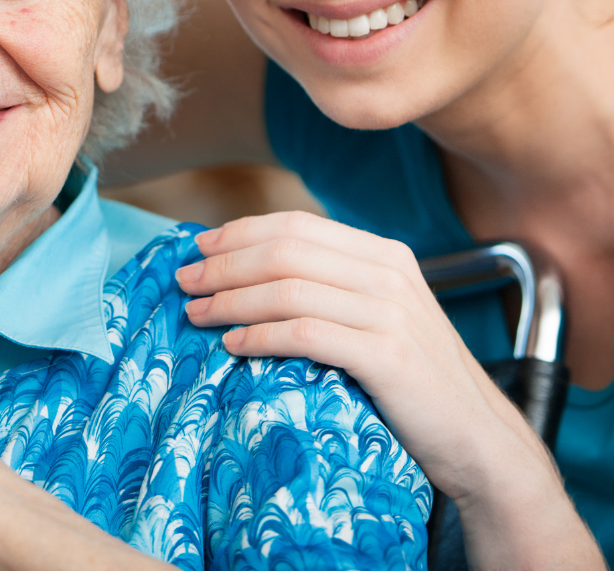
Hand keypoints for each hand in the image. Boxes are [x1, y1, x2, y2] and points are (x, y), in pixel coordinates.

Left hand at [176, 211, 602, 569]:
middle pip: (285, 251)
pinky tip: (233, 345)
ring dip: (231, 300)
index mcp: (383, 254)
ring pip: (288, 289)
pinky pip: (305, 334)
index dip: (241, 232)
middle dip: (225, 264)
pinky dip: (260, 336)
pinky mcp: (388, 356)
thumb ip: (331, 284)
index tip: (199, 248)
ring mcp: (391, 313)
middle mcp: (388, 273)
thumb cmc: (413, 379)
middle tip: (185, 282)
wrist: (478, 439)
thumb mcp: (378, 314)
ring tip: (197, 313)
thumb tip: (250, 268)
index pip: (297, 225)